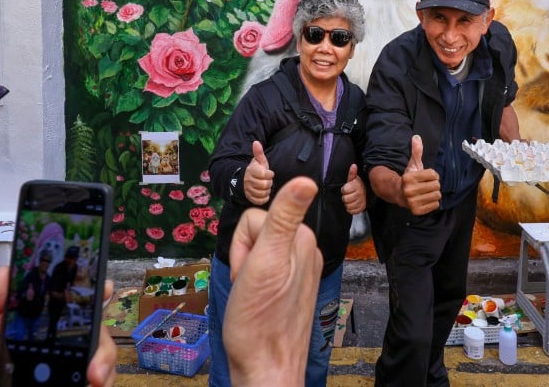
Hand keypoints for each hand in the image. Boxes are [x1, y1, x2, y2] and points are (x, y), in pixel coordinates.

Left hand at [0, 267, 116, 386]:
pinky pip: (98, 382)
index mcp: (34, 324)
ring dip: (105, 362)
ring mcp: (66, 367)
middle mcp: (55, 342)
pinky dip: (104, 381)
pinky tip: (94, 386)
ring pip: (101, 355)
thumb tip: (6, 273)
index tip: (101, 288)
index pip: (67, 300)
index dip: (89, 289)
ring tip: (95, 378)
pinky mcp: (72, 383)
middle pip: (93, 327)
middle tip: (94, 354)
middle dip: (101, 336)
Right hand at [225, 177, 322, 385]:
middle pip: (257, 232)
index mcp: (301, 239)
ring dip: (248, 270)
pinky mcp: (294, 286)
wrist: (265, 369)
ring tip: (252, 295)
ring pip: (259, 250)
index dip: (242, 245)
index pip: (254, 218)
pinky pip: (266, 269)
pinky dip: (255, 282)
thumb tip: (306, 180)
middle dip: (244, 257)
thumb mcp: (265, 262)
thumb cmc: (258, 321)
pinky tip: (257, 301)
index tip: (249, 271)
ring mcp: (301, 269)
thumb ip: (283, 218)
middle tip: (249, 285)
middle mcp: (305, 250)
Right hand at [243, 140, 273, 204]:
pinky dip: (265, 197)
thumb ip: (258, 152)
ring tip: (265, 186)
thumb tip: (256, 142)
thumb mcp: (258, 161)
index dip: (269, 174)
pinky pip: (261, 200)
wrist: (245, 181)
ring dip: (267, 190)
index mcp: (251, 171)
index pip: (265, 174)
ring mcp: (248, 190)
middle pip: (265, 185)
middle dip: (269, 182)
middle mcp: (248, 181)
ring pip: (263, 193)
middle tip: (267, 180)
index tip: (268, 173)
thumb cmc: (256, 170)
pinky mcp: (250, 198)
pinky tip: (263, 192)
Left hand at [340, 164, 365, 214]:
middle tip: (348, 195)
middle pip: (345, 199)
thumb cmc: (357, 185)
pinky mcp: (361, 208)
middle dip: (345, 197)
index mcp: (356, 186)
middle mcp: (359, 194)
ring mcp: (360, 202)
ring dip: (347, 203)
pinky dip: (350, 209)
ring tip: (350, 199)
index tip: (346, 188)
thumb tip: (353, 165)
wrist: (366, 192)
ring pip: (348, 206)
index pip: (344, 190)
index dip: (344, 189)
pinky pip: (352, 211)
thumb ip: (352, 173)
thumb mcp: (354, 178)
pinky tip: (352, 204)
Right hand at [401, 135, 440, 214]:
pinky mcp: (417, 211)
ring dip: (434, 193)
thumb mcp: (412, 164)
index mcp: (408, 178)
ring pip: (437, 195)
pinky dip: (433, 202)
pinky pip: (435, 205)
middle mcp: (409, 191)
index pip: (433, 174)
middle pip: (436, 186)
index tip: (427, 176)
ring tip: (427, 192)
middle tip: (427, 185)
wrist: (398, 194)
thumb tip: (416, 137)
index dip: (433, 175)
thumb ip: (416, 151)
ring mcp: (412, 202)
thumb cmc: (408, 178)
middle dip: (434, 184)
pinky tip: (426, 199)